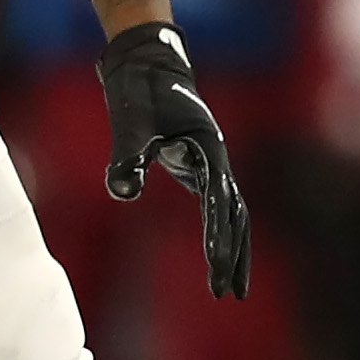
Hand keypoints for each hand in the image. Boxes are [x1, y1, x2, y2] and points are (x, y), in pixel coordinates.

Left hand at [98, 19, 251, 295]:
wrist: (148, 65)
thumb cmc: (139, 92)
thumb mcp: (129, 123)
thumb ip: (126, 158)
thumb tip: (122, 194)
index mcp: (206, 149)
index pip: (219, 202)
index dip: (218, 236)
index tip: (215, 267)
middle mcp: (216, 159)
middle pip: (237, 216)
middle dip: (234, 256)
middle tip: (228, 294)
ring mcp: (211, 164)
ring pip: (234, 214)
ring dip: (235, 250)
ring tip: (232, 287)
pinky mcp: (200, 167)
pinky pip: (219, 207)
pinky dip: (222, 232)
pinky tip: (217, 255)